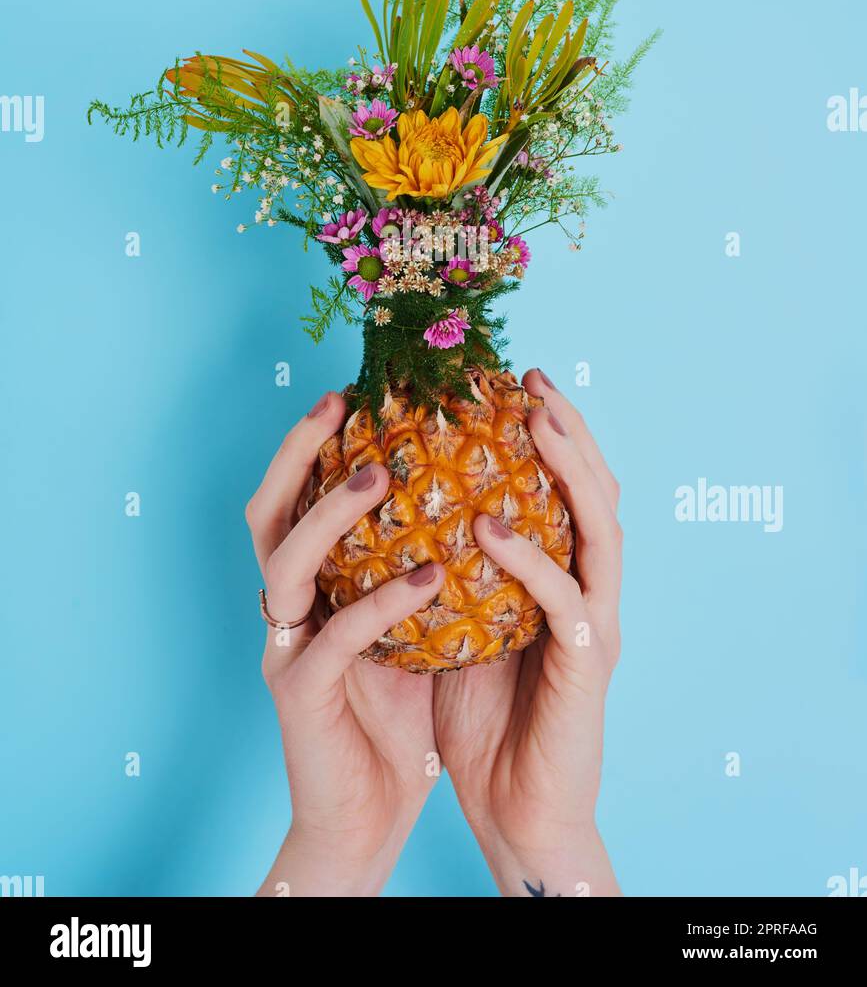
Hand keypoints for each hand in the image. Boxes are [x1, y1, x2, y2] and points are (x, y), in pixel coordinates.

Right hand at [247, 391, 442, 896]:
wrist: (367, 818)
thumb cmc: (395, 717)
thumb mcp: (410, 626)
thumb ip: (417, 565)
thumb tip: (475, 496)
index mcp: (310, 587)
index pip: (295, 498)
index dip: (312, 443)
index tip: (354, 390)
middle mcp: (286, 609)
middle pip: (265, 514)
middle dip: (295, 453)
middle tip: (340, 404)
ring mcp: (286, 651)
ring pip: (284, 566)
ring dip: (329, 516)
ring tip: (378, 476)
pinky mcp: (302, 698)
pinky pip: (336, 639)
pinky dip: (380, 602)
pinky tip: (430, 577)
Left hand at [433, 368, 622, 897]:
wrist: (518, 814)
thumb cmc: (484, 723)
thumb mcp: (463, 625)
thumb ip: (456, 571)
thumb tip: (404, 506)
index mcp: (565, 581)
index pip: (568, 491)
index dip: (551, 434)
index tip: (512, 381)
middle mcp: (591, 594)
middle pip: (599, 492)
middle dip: (571, 430)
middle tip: (533, 378)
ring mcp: (596, 629)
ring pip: (600, 530)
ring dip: (571, 469)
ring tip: (535, 420)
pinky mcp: (586, 670)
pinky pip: (562, 601)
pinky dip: (530, 557)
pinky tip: (490, 525)